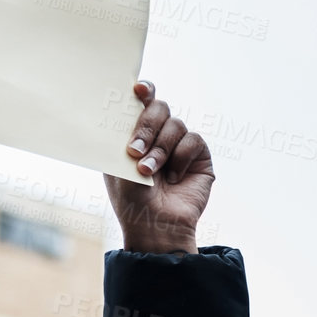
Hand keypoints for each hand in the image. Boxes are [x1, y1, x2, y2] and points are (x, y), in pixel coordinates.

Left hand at [105, 82, 213, 254]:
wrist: (155, 226)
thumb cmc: (131, 200)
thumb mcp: (118, 165)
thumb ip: (124, 134)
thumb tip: (130, 101)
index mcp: (135, 136)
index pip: (141, 104)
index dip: (143, 91)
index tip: (138, 90)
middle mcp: (157, 137)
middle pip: (159, 107)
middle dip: (147, 126)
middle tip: (135, 151)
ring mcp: (179, 145)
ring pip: (175, 124)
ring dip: (160, 149)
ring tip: (150, 174)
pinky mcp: (198, 155)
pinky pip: (192, 140)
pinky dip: (180, 158)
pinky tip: (174, 178)